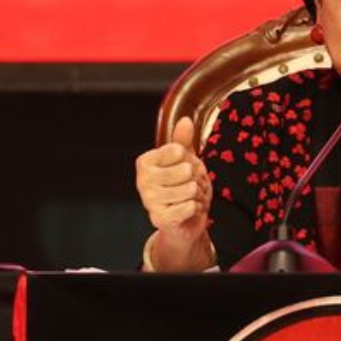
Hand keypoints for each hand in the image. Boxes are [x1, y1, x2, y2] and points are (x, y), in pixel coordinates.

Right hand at [134, 117, 213, 270]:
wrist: (183, 220)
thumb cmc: (182, 187)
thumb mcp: (184, 160)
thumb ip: (183, 141)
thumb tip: (185, 120)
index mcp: (145, 162)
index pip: (179, 151)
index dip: (189, 160)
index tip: (183, 169)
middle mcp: (142, 180)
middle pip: (186, 170)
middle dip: (196, 178)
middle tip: (191, 186)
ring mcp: (149, 201)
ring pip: (189, 189)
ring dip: (197, 195)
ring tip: (190, 199)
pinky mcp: (159, 219)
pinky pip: (189, 206)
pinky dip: (196, 208)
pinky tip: (189, 211)